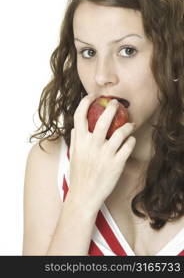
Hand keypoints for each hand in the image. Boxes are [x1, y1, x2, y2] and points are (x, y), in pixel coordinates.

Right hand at [67, 94, 135, 210]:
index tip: (92, 96)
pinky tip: (131, 140)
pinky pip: (128, 147)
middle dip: (111, 107)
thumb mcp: (73, 156)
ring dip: (127, 125)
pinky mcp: (116, 164)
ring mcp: (105, 155)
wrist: (84, 196)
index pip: (79, 116)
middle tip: (116, 103)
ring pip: (120, 132)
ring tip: (130, 124)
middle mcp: (92, 146)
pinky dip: (131, 141)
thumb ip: (75, 140)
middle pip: (103, 120)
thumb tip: (77, 127)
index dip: (85, 102)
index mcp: (80, 142)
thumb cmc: (79, 176)